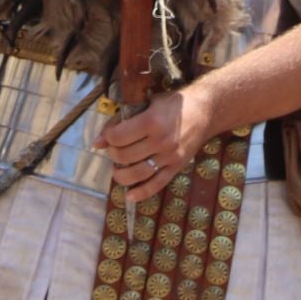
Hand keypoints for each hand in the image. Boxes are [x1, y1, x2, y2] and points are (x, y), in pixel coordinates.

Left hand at [94, 88, 213, 204]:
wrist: (203, 111)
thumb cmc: (171, 104)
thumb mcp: (145, 103)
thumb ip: (119, 120)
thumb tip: (96, 143)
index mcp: (151, 121)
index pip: (118, 137)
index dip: (109, 137)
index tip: (110, 135)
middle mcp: (161, 141)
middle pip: (126, 156)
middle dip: (113, 155)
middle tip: (114, 150)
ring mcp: (170, 156)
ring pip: (139, 173)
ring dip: (122, 176)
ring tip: (117, 171)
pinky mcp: (177, 167)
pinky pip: (157, 184)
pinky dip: (141, 193)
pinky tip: (129, 196)